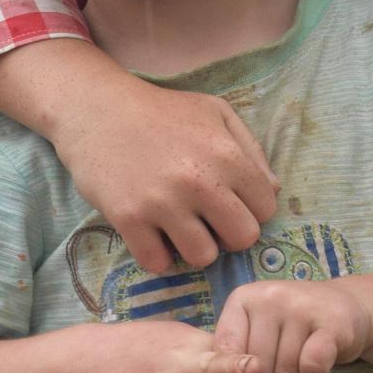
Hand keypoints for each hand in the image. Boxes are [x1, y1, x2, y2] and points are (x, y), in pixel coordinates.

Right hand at [53, 80, 278, 273]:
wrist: (98, 109)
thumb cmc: (163, 111)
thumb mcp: (216, 113)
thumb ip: (251, 151)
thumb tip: (275, 191)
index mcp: (227, 155)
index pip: (266, 209)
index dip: (252, 209)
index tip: (231, 203)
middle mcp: (200, 182)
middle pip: (242, 239)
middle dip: (230, 234)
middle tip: (209, 220)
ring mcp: (163, 203)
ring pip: (202, 257)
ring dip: (194, 247)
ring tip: (180, 226)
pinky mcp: (129, 219)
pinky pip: (157, 263)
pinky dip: (157, 254)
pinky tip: (153, 233)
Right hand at [73, 319, 261, 372]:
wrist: (92, 356)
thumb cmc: (153, 354)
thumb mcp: (186, 351)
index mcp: (198, 350)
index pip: (229, 351)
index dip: (249, 355)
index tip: (268, 359)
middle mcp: (178, 365)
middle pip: (209, 366)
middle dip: (230, 368)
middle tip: (254, 368)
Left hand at [211, 279, 372, 372]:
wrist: (347, 307)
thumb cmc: (294, 331)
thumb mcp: (260, 345)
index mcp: (244, 298)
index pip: (226, 347)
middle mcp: (270, 296)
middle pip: (256, 363)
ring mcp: (302, 306)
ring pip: (284, 369)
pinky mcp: (332, 321)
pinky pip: (312, 366)